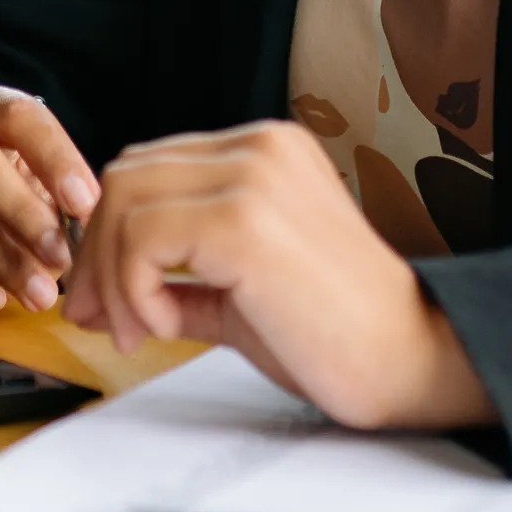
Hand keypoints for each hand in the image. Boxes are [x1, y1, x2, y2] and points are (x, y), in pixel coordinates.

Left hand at [62, 121, 497, 430]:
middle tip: (96, 319)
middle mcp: (257, 147)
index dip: (107, 232)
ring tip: (137, 332)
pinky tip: (165, 327)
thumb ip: (175, 270)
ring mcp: (253, 177)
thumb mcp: (237, 287)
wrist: (415, 365)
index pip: (146, 168)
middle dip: (96, 254)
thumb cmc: (334, 333)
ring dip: (111, 279)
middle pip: (123, 179)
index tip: (101, 297)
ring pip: (122, 204)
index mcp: (261, 148)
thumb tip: (96, 288)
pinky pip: (142, 239)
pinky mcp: (244, 221)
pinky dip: (133, 289)